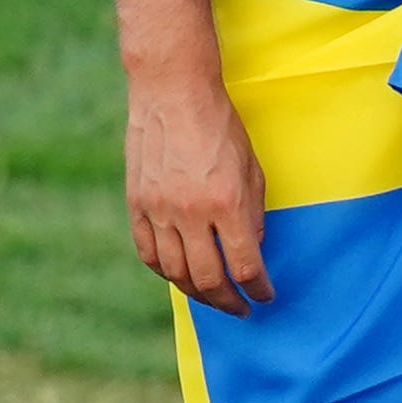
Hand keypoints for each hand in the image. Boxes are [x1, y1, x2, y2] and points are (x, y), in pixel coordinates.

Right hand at [127, 71, 271, 312]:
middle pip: (207, 278)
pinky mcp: (136, 203)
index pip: (244, 265)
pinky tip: (178, 275)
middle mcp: (190, 213)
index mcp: (226, 204)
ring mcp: (158, 210)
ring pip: (173, 272)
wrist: (172, 93)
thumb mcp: (252, 169)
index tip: (265, 296)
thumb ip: (253, 213)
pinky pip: (147, 251)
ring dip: (196, 293)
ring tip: (212, 297)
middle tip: (240, 308)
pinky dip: (163, 271)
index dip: (257, 288)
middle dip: (228, 301)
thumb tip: (252, 249)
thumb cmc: (220, 128)